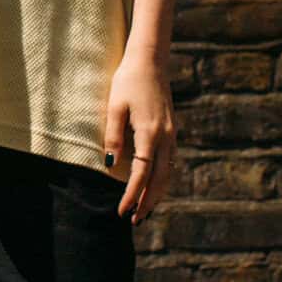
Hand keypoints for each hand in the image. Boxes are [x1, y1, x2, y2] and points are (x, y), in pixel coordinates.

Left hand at [104, 52, 175, 223]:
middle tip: (134, 221)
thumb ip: (113, 136)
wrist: (150, 61)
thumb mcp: (114, 107)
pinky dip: (162, 178)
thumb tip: (110, 165)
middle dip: (148, 202)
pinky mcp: (171, 131)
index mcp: (149, 133)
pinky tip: (153, 186)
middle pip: (159, 180)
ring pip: (168, 173)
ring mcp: (171, 134)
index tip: (122, 211)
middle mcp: (165, 137)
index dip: (132, 195)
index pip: (141, 174)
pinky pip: (169, 162)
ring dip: (156, 193)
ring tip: (144, 210)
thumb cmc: (128, 81)